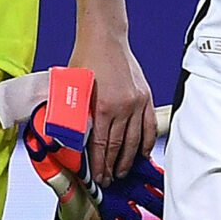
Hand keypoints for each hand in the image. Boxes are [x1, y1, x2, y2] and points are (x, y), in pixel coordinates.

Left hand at [69, 27, 154, 185]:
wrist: (105, 39)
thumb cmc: (85, 60)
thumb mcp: (74, 88)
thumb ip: (76, 114)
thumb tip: (71, 139)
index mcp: (104, 106)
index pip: (102, 145)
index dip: (100, 165)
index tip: (98, 177)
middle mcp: (124, 107)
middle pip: (119, 146)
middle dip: (113, 167)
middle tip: (109, 180)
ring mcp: (137, 103)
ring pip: (135, 140)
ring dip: (129, 159)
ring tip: (123, 172)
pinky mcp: (146, 97)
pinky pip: (149, 126)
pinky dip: (147, 142)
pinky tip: (142, 154)